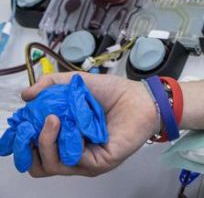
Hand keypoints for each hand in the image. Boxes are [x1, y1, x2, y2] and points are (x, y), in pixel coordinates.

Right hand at [21, 72, 157, 177]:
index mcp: (64, 137)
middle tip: (30, 124)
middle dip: (27, 146)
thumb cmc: (114, 93)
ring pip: (50, 165)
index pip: (33, 150)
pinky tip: (71, 125)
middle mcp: (71, 152)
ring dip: (45, 141)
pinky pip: (73, 160)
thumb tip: (26, 95)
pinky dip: (67, 142)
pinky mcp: (98, 163)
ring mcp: (84, 161)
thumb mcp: (77, 82)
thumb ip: (51, 84)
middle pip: (37, 165)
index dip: (19, 141)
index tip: (18, 124)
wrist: (141, 98)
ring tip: (53, 118)